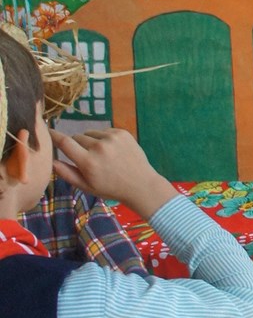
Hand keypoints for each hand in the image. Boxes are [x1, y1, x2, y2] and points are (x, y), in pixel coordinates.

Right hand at [53, 129, 175, 223]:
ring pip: (90, 133)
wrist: (140, 184)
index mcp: (88, 162)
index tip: (47, 130)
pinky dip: (104, 139)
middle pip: (77, 137)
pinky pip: (104, 131)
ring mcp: (112, 138)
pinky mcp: (122, 132)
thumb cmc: (110, 187)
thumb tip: (51, 161)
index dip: (54, 135)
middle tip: (88, 159)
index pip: (65, 143)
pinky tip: (113, 151)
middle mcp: (99, 147)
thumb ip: (67, 173)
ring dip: (91, 141)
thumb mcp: (86, 186)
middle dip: (78, 146)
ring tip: (102, 156)